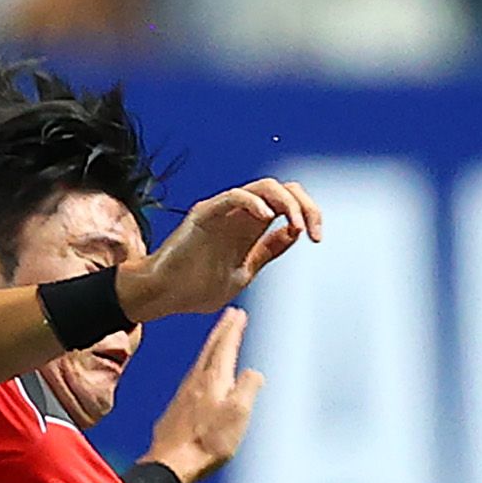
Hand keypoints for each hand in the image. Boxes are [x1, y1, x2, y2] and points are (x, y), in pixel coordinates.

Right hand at [123, 179, 321, 319]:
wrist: (163, 295)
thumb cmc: (196, 287)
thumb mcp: (244, 272)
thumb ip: (267, 251)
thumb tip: (293, 232)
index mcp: (251, 228)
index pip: (288, 204)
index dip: (309, 213)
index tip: (317, 238)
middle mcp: (240, 215)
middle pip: (282, 189)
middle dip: (304, 205)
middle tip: (313, 230)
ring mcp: (222, 212)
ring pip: (263, 187)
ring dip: (286, 203)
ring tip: (296, 224)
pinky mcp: (205, 214)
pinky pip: (233, 196)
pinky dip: (253, 202)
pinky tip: (266, 217)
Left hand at [144, 307, 265, 482]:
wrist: (171, 463)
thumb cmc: (208, 441)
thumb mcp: (239, 414)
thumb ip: (248, 388)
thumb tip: (253, 372)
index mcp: (214, 379)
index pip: (225, 346)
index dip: (232, 329)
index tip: (238, 314)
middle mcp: (196, 381)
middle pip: (210, 349)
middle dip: (221, 331)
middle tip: (228, 316)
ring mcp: (184, 394)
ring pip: (200, 362)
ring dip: (210, 347)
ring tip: (217, 339)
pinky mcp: (176, 409)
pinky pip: (192, 378)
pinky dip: (201, 367)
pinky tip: (201, 376)